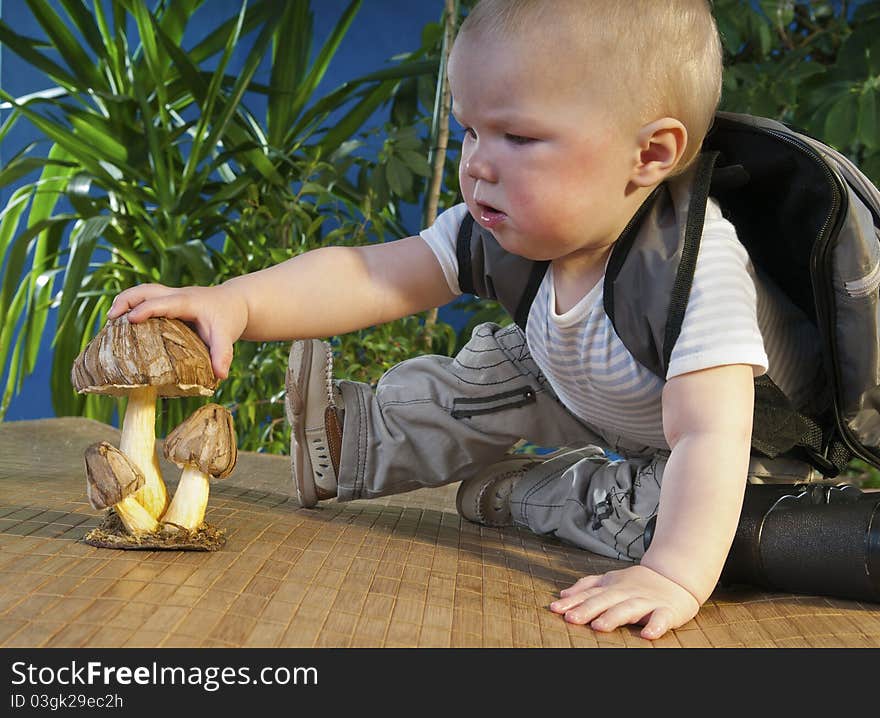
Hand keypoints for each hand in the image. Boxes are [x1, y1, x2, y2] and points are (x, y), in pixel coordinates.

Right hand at [108, 283, 247, 379]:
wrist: (235, 303)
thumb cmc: (229, 317)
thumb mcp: (227, 336)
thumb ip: (223, 354)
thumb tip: (221, 376)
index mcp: (187, 301)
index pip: (162, 302)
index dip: (146, 310)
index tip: (129, 320)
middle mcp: (176, 295)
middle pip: (146, 290)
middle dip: (126, 300)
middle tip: (111, 318)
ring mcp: (170, 296)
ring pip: (143, 291)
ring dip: (125, 301)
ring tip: (110, 321)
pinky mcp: (168, 302)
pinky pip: (145, 299)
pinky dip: (131, 307)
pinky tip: (121, 325)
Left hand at [549, 564, 700, 639]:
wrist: (676, 577)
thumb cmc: (638, 583)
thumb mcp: (611, 580)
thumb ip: (587, 586)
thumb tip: (563, 596)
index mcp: (612, 587)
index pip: (589, 594)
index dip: (573, 602)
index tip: (555, 609)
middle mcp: (627, 593)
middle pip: (605, 601)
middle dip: (587, 609)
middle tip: (571, 618)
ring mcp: (647, 601)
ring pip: (629, 609)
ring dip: (613, 617)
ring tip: (599, 626)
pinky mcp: (667, 611)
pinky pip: (661, 619)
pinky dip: (655, 626)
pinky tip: (647, 635)